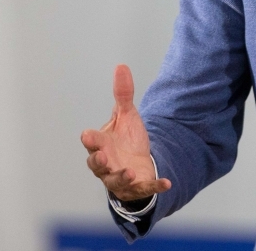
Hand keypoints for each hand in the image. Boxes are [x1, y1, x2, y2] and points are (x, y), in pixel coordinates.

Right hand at [80, 64, 171, 201]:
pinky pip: (145, 189)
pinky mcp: (136, 187)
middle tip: (103, 156)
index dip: (91, 139)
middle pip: (97, 164)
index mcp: (101, 144)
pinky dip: (155, 186)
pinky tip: (167, 183)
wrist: (138, 162)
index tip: (88, 135)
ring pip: (116, 180)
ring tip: (131, 172)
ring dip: (122, 177)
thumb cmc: (125, 139)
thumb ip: (123, 94)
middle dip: (99, 161)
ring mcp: (120, 177)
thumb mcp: (127, 115)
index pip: (92, 141)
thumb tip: (121, 66)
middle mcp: (106, 163)